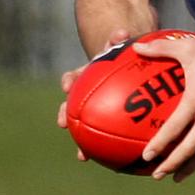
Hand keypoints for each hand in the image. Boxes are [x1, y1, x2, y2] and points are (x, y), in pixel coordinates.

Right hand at [57, 28, 131, 160]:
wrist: (133, 61)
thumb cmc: (126, 52)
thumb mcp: (122, 45)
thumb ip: (119, 40)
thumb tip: (121, 33)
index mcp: (89, 74)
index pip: (74, 77)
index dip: (69, 82)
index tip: (66, 87)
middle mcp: (88, 92)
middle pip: (72, 104)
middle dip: (66, 114)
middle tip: (62, 122)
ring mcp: (98, 105)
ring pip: (88, 124)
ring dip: (84, 140)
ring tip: (83, 155)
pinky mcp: (110, 118)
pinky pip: (112, 134)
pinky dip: (114, 147)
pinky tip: (119, 161)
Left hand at [134, 33, 194, 181]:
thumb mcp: (188, 47)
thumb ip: (160, 48)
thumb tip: (136, 46)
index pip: (175, 128)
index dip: (160, 144)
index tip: (147, 157)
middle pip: (190, 148)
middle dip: (172, 164)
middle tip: (157, 175)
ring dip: (192, 166)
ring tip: (178, 176)